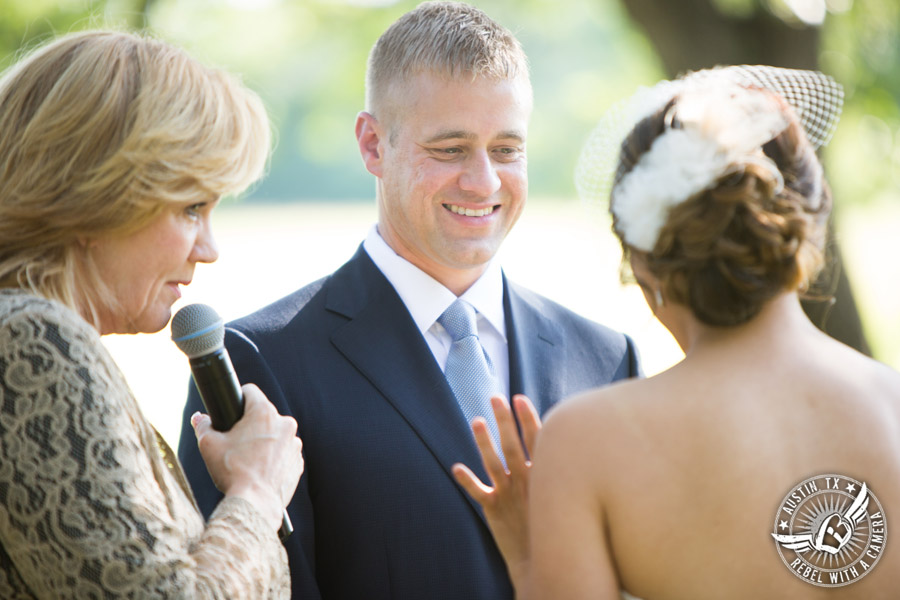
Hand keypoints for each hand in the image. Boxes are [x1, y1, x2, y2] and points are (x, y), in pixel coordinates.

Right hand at [192, 383, 303, 530]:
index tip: (232, 409)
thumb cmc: (233, 472)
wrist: (256, 503)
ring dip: (264, 441)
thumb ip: (203, 426)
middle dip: (250, 424)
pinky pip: (284, 452)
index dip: (238, 398)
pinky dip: (274, 457)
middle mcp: (285, 424)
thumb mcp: (209, 445)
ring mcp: (294, 443)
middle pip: (264, 415)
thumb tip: (199, 418)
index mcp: (264, 412)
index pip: (250, 392)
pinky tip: (260, 469)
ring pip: (275, 434)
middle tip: (236, 441)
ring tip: (248, 458)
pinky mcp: (298, 461)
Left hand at [452, 394, 540, 587]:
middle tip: (495, 398)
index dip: (527, 418)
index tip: (519, 398)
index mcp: (544, 475)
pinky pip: (478, 492)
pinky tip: (456, 467)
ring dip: (484, 442)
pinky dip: (467, 480)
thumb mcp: (560, 494)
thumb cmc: (555, 524)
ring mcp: (509, 494)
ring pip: (493, 463)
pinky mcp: (494, 509)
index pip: (537, 441)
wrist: (544, 561)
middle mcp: (526, 481)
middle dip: (504, 421)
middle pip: (514, 445)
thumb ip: (554, 469)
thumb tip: (559, 442)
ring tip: (476, 420)